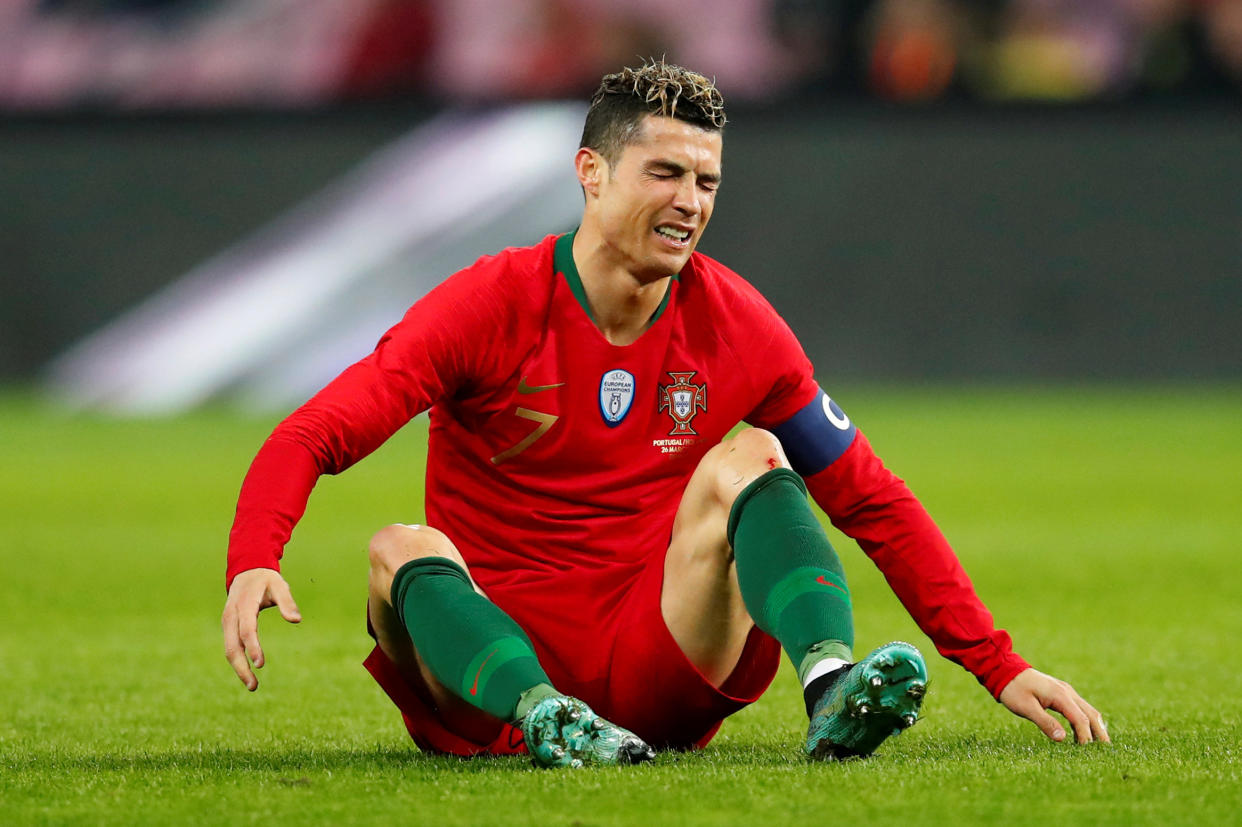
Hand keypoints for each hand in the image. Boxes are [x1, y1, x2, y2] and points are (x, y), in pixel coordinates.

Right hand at [221, 567, 301, 690]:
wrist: (246, 570)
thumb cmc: (266, 580)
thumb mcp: (279, 585)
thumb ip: (287, 602)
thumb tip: (296, 620)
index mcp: (244, 605)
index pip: (247, 630)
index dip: (253, 648)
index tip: (261, 664)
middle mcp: (231, 616)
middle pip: (232, 646)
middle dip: (241, 668)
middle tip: (254, 686)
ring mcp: (227, 622)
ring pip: (229, 649)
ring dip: (238, 668)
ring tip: (252, 685)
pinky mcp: (228, 626)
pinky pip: (231, 646)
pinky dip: (237, 661)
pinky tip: (247, 672)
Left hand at [999, 667, 1109, 743]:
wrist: (1004, 669)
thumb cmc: (1013, 689)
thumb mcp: (1026, 708)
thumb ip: (1045, 722)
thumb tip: (1063, 739)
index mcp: (1060, 695)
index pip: (1080, 719)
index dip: (1085, 737)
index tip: (1086, 753)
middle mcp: (1067, 692)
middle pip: (1090, 714)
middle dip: (1099, 732)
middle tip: (1106, 751)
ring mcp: (1065, 691)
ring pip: (1086, 710)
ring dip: (1093, 727)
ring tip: (1098, 745)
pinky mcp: (1060, 693)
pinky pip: (1078, 708)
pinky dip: (1083, 721)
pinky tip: (1081, 733)